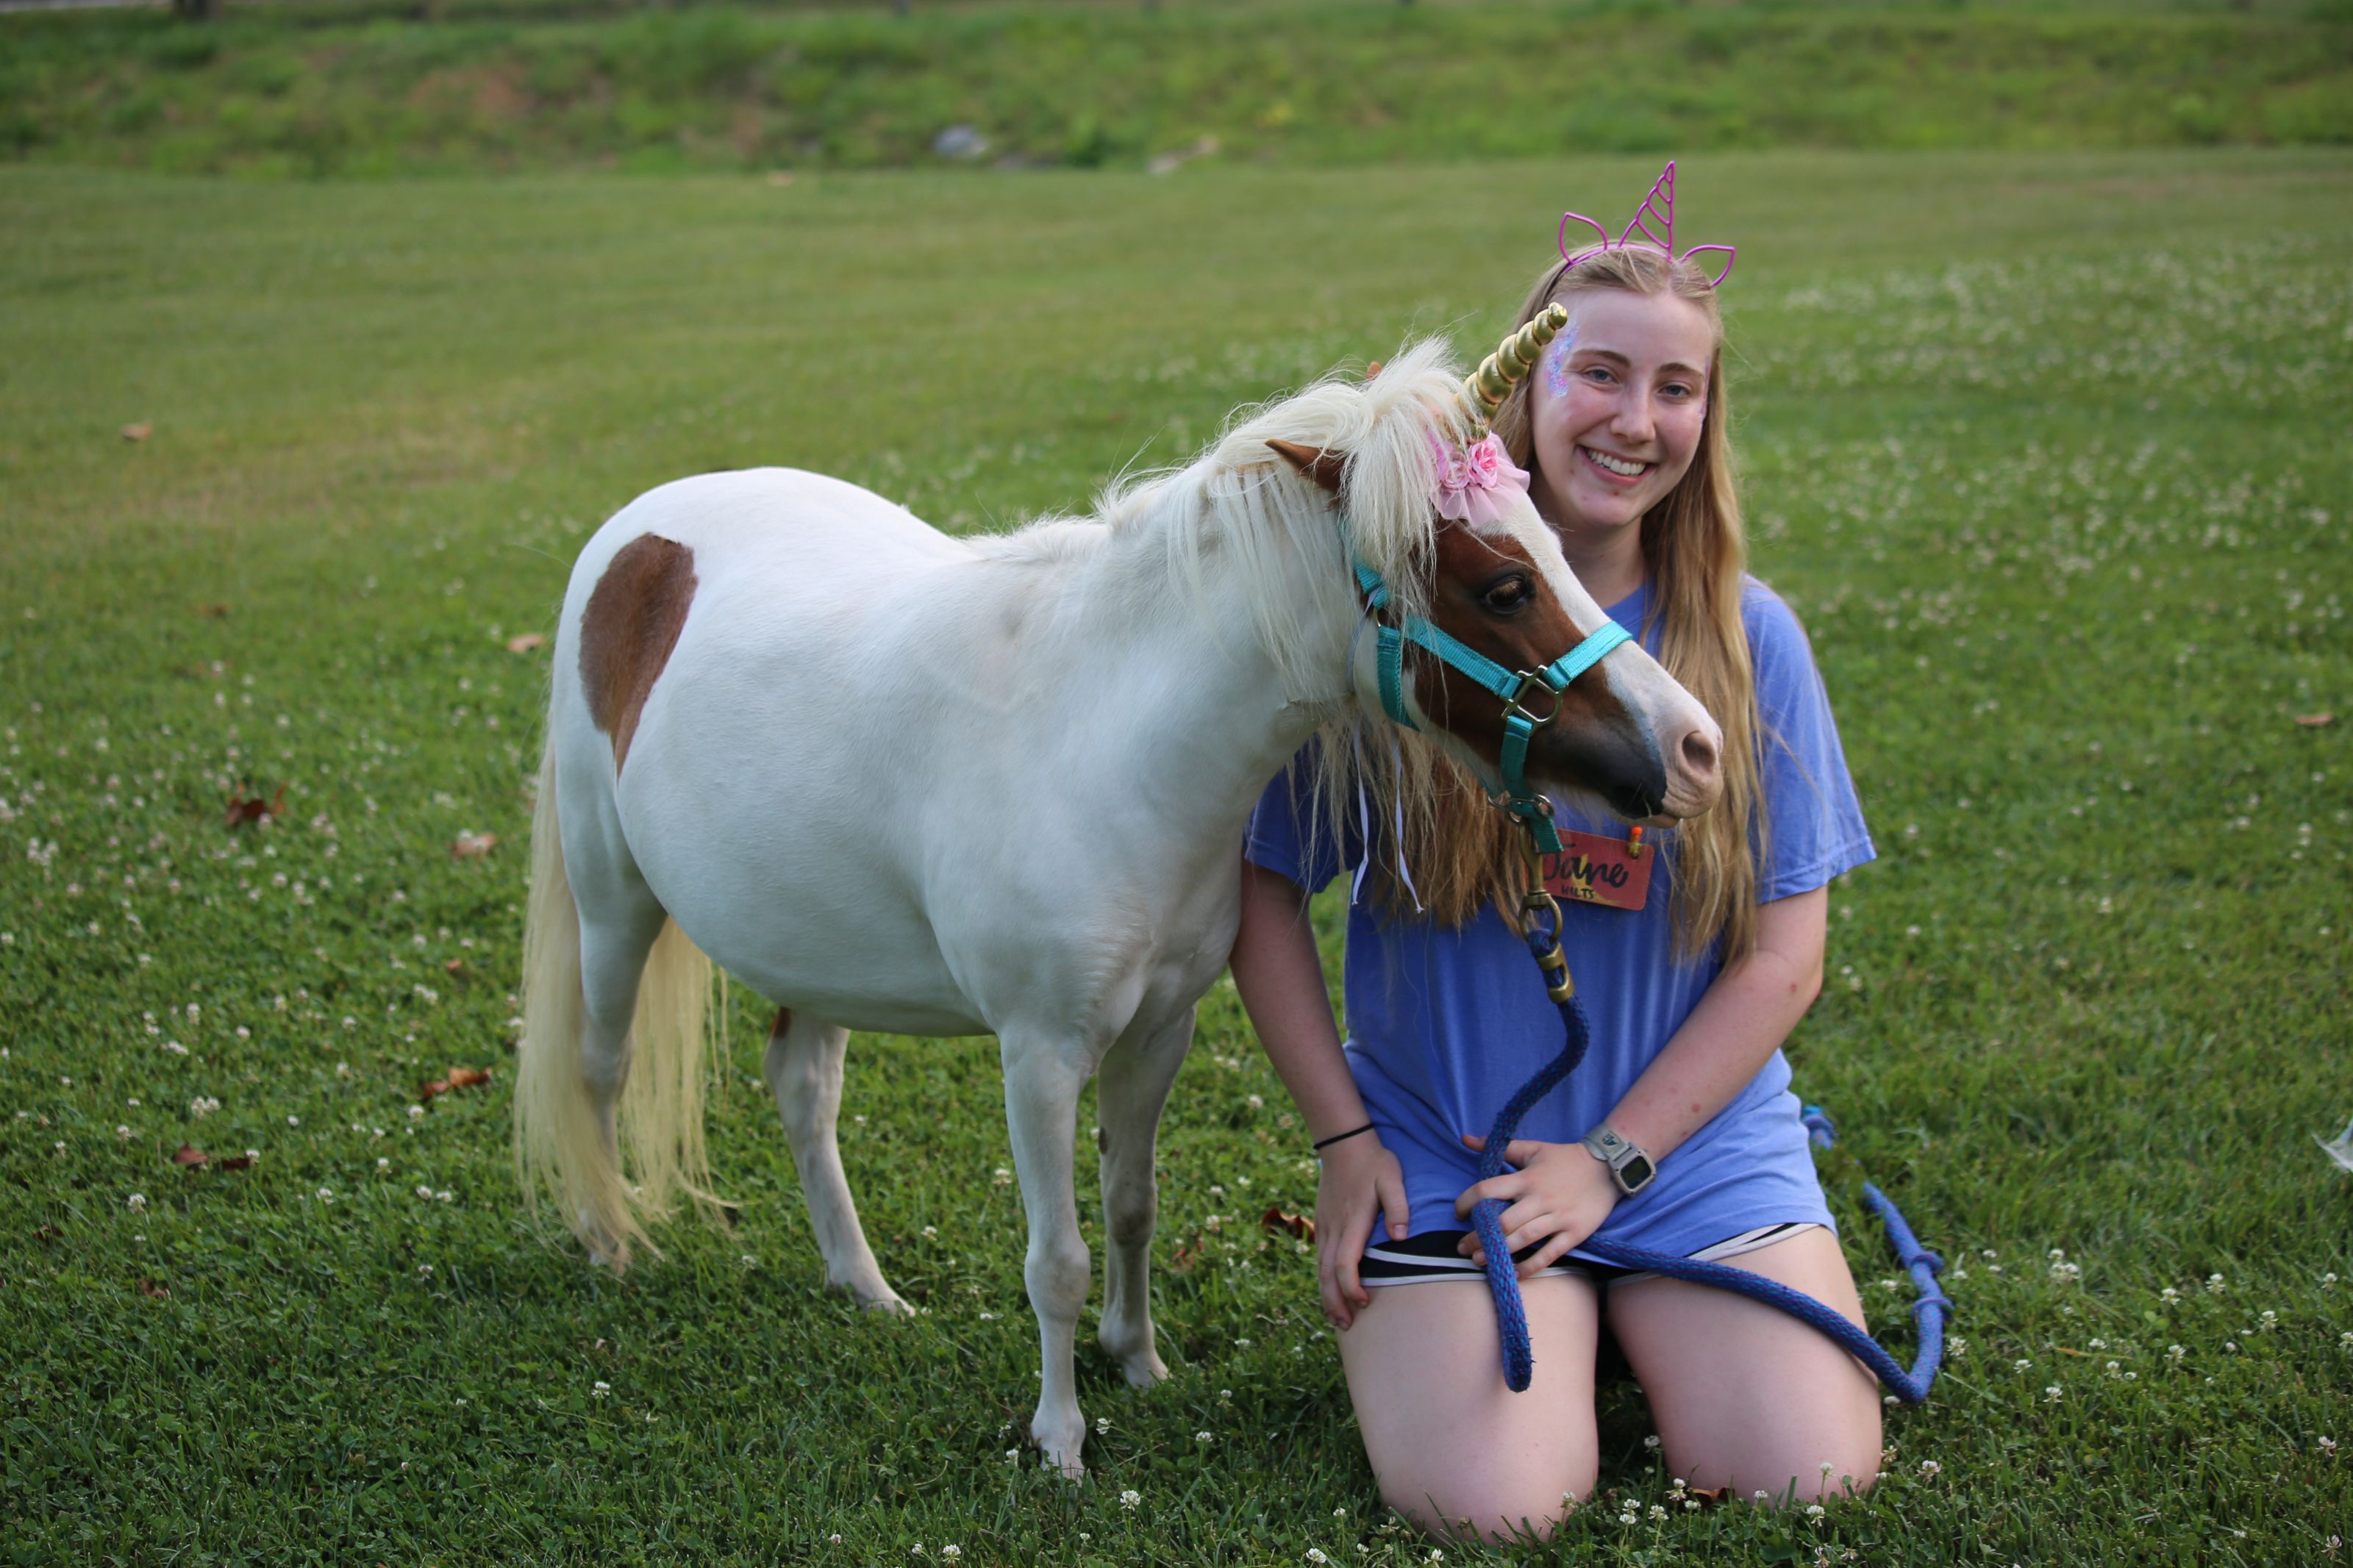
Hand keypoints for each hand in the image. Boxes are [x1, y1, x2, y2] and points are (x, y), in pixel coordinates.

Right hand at [1314, 1133, 1408, 1330]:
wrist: (1342, 1141)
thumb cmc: (1373, 1161)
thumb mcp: (1393, 1178)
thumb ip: (1399, 1207)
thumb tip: (1401, 1237)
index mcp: (1352, 1221)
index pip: (1343, 1263)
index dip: (1350, 1287)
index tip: (1364, 1302)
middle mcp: (1333, 1228)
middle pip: (1325, 1274)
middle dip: (1335, 1302)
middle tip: (1347, 1326)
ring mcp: (1325, 1225)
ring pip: (1319, 1269)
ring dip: (1326, 1295)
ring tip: (1338, 1319)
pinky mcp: (1323, 1223)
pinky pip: (1318, 1258)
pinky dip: (1323, 1280)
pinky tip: (1330, 1291)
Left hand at [1452, 1135, 1619, 1278]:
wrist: (1608, 1167)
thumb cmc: (1564, 1158)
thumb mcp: (1532, 1148)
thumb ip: (1499, 1147)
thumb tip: (1465, 1139)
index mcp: (1527, 1178)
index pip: (1489, 1190)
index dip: (1468, 1202)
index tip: (1459, 1213)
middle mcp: (1540, 1199)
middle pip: (1503, 1222)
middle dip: (1479, 1237)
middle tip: (1462, 1248)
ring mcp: (1558, 1217)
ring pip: (1524, 1239)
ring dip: (1499, 1252)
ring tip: (1479, 1261)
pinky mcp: (1574, 1232)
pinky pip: (1550, 1253)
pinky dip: (1532, 1265)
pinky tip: (1515, 1273)